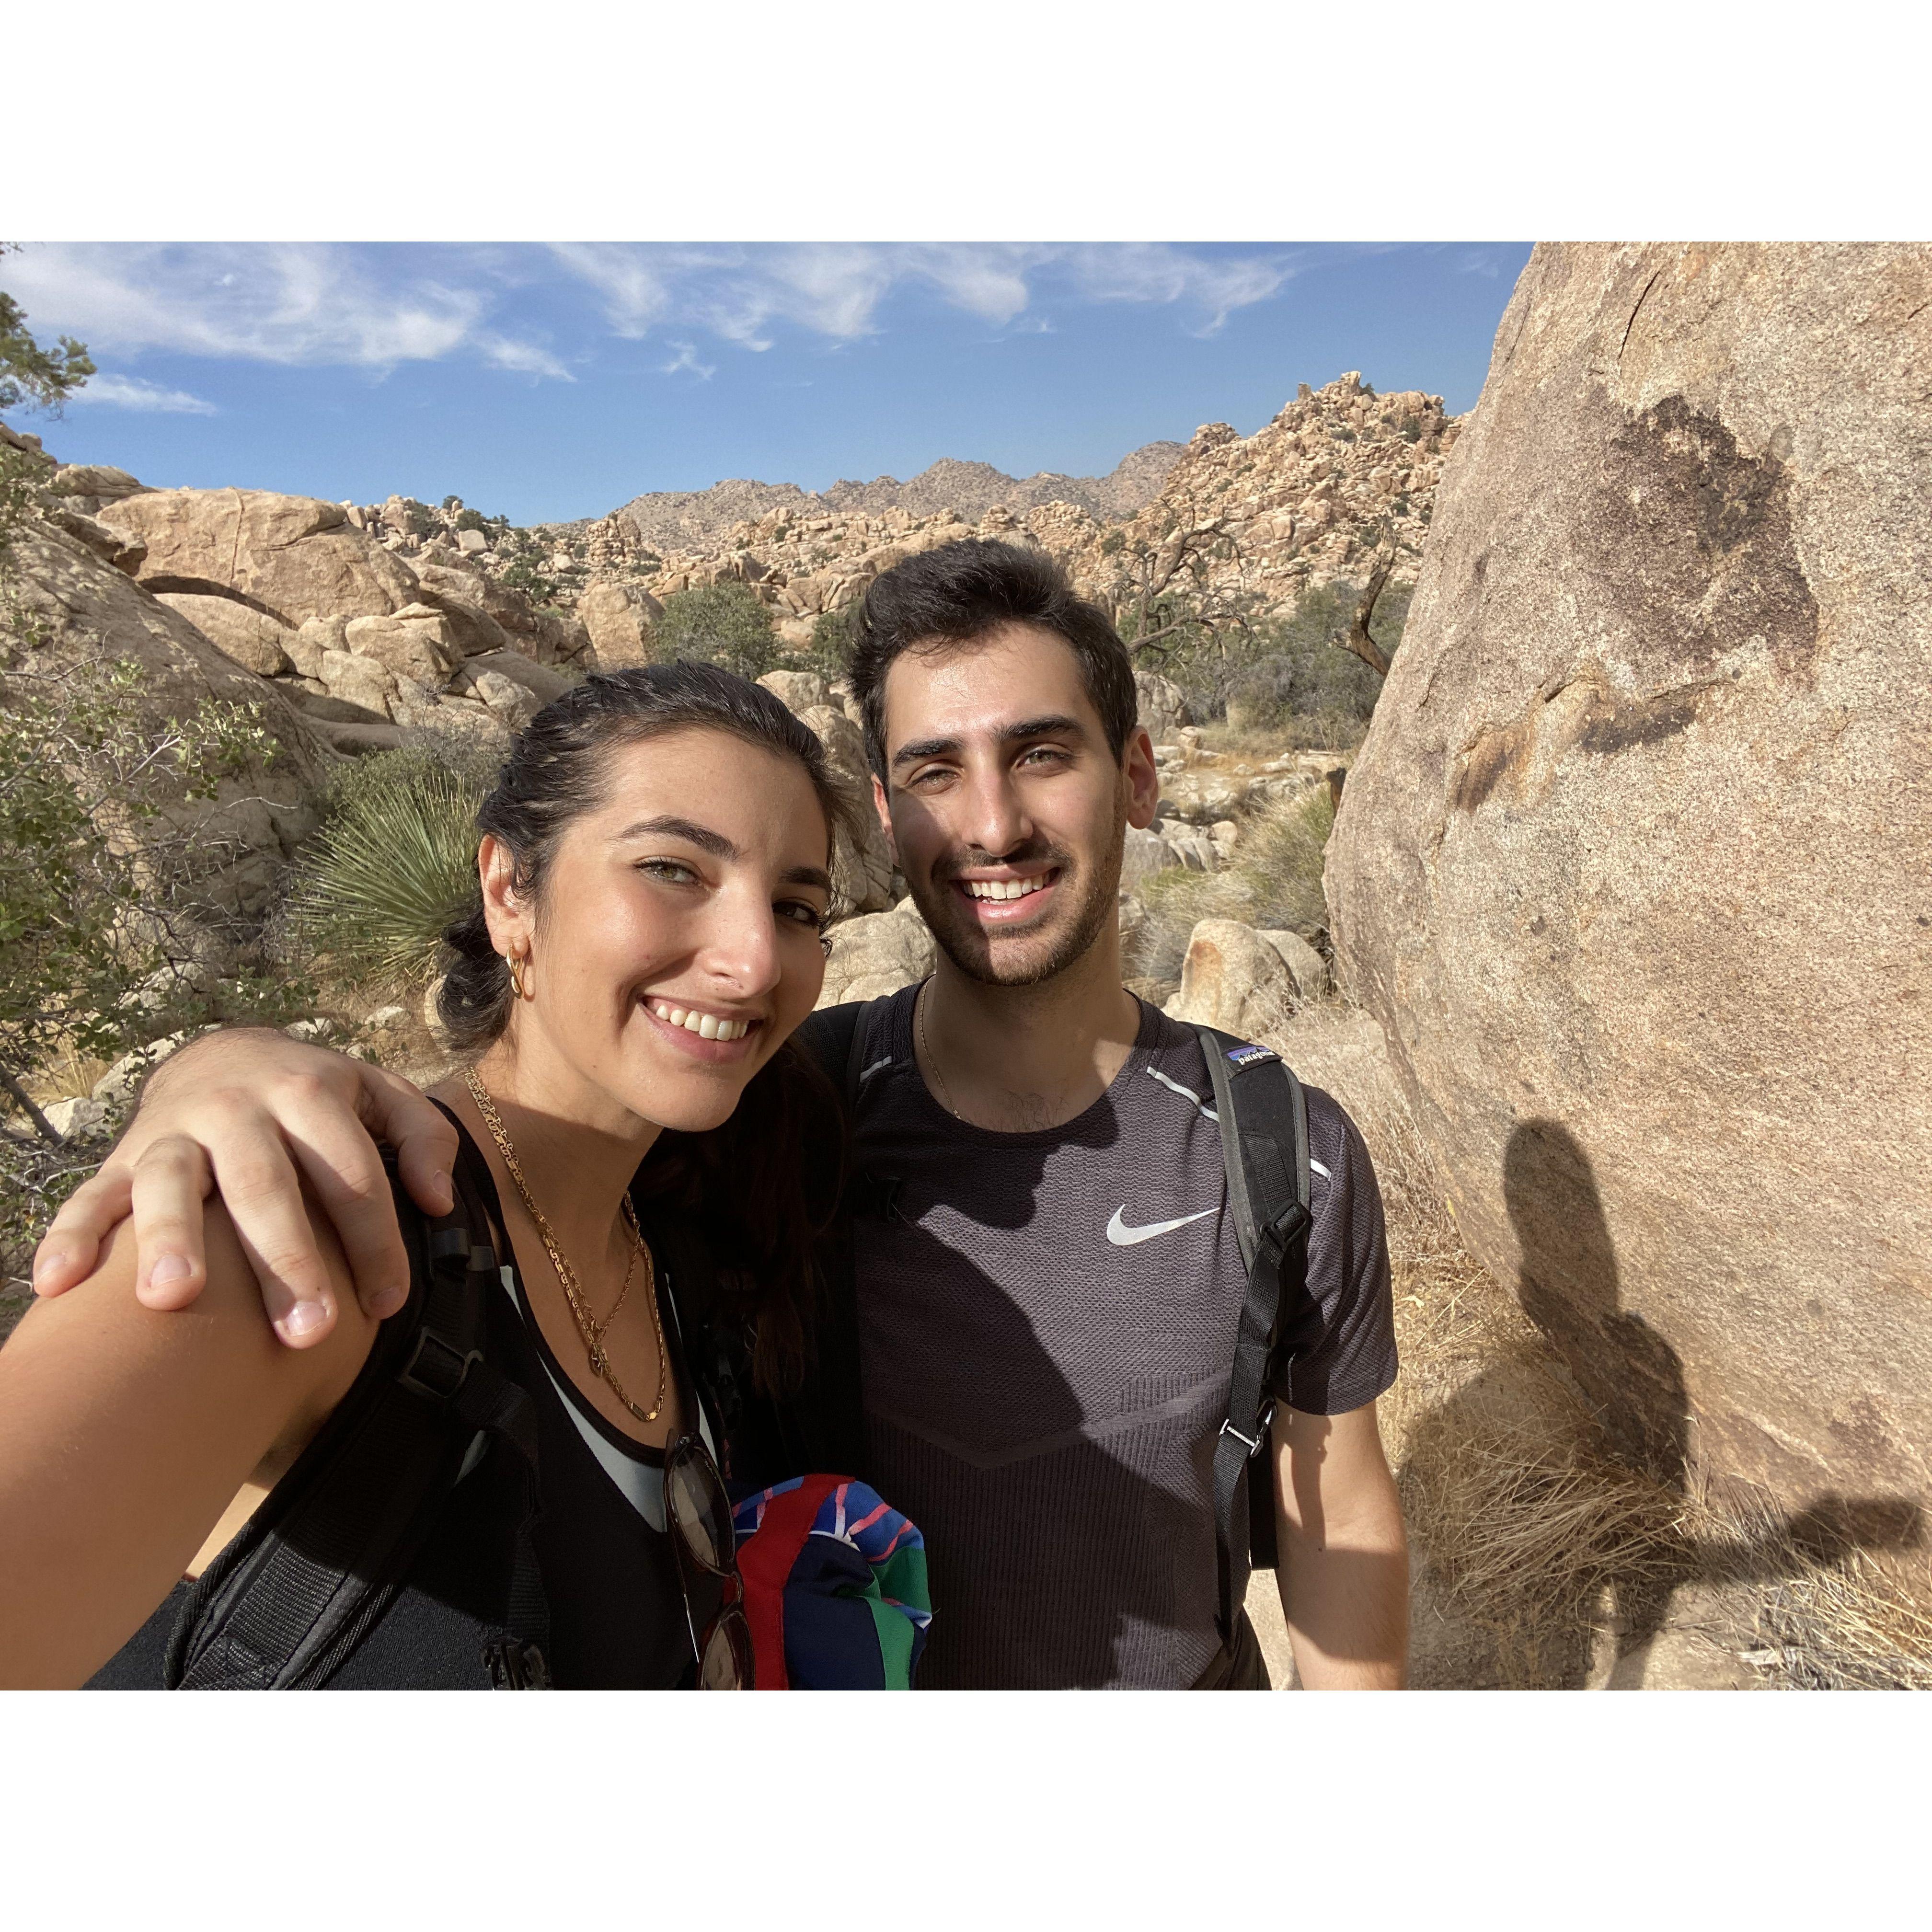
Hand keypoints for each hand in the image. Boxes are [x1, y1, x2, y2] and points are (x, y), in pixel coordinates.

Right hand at [30, 1027, 456, 1348]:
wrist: (223, 1051)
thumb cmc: (316, 1093)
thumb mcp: (381, 1094)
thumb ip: (423, 1137)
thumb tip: (438, 1202)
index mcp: (310, 1092)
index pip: (350, 1172)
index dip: (372, 1238)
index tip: (386, 1304)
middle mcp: (239, 1107)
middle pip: (265, 1185)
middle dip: (286, 1258)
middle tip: (307, 1332)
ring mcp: (175, 1131)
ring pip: (172, 1181)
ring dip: (171, 1238)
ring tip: (173, 1299)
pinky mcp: (121, 1155)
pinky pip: (91, 1195)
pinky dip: (72, 1234)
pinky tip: (58, 1282)